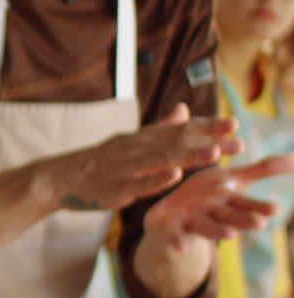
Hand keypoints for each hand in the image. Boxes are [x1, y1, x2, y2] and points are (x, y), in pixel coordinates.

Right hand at [55, 103, 240, 211]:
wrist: (59, 178)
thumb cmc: (98, 162)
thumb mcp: (128, 142)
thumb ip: (158, 129)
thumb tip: (184, 109)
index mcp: (140, 138)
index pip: (178, 130)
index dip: (206, 127)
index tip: (234, 123)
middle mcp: (134, 148)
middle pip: (176, 143)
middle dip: (207, 141)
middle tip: (237, 140)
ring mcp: (123, 167)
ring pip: (159, 160)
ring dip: (188, 156)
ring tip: (214, 153)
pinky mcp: (113, 188)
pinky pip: (137, 183)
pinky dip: (156, 178)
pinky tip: (174, 175)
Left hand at [144, 153, 293, 248]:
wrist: (170, 219)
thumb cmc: (208, 197)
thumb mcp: (234, 180)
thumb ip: (263, 170)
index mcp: (228, 203)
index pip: (246, 204)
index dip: (259, 207)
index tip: (275, 208)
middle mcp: (213, 215)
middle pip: (230, 217)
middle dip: (244, 220)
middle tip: (260, 223)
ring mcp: (192, 222)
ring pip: (206, 227)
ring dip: (217, 230)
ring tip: (230, 233)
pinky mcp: (170, 228)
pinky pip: (174, 236)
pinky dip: (179, 242)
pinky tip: (181, 247)